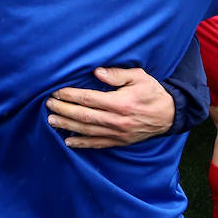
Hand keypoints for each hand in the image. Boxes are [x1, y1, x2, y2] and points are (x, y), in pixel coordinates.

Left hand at [46, 66, 174, 147]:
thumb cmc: (152, 92)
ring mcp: (118, 133)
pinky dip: (82, 144)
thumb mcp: (139, 77)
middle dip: (63, 110)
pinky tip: (68, 141)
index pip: (89, 99)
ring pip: (87, 131)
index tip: (56, 91)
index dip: (70, 95)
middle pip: (84, 116)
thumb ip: (117, 74)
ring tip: (51, 121)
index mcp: (120, 103)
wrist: (170, 115)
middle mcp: (117, 120)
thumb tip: (96, 72)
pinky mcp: (120, 141)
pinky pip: (98, 144)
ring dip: (67, 126)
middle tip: (48, 105)